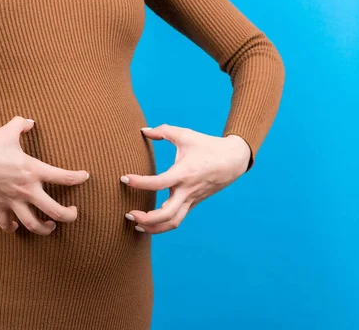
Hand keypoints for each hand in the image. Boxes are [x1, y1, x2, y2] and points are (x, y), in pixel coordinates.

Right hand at [0, 116, 89, 235]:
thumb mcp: (8, 130)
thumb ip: (22, 125)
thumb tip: (29, 121)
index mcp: (32, 170)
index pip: (63, 177)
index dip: (77, 178)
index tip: (85, 177)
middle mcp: (25, 189)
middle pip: (54, 211)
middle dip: (69, 216)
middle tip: (74, 213)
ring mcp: (11, 200)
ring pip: (33, 224)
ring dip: (45, 228)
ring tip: (51, 225)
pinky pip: (6, 224)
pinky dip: (12, 228)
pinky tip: (17, 226)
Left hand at [121, 124, 250, 233]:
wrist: (234, 160)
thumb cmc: (208, 146)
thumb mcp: (186, 135)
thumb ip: (163, 131)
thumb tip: (143, 130)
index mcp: (184, 173)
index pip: (159, 183)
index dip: (139, 182)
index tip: (124, 178)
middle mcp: (187, 190)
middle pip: (167, 214)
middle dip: (146, 218)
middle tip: (127, 213)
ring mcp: (191, 200)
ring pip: (173, 222)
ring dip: (153, 227)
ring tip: (136, 224)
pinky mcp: (193, 204)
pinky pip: (177, 219)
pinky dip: (162, 224)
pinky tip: (148, 222)